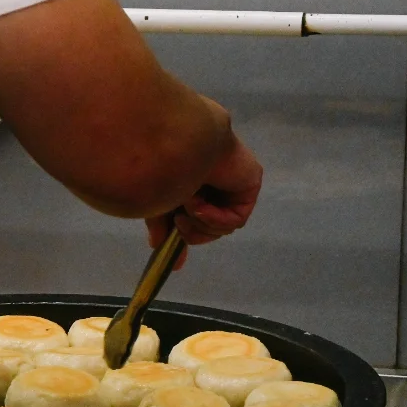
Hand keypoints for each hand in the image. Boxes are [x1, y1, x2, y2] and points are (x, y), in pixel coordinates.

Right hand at [144, 124, 262, 255]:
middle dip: (192, 231)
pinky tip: (199, 203)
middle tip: (178, 224)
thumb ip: (162, 229)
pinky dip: (214, 218)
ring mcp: (233, 182)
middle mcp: (214, 180)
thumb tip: (162, 253)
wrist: (175, 145)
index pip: (195, 217)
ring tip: (186, 204)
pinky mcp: (249, 184)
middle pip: (208, 226)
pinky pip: (235, 220)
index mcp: (192, 179)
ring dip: (200, 222)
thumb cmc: (160, 167)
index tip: (175, 261)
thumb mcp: (157, 204)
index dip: (186, 237)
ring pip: (222, 227)